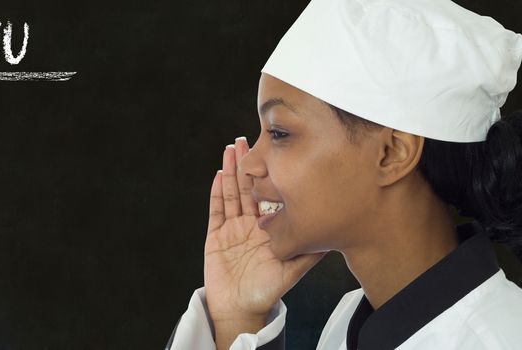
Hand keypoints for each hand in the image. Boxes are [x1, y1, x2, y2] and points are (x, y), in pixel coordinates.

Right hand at [204, 137, 325, 346]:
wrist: (242, 308)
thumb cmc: (268, 290)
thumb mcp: (294, 267)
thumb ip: (311, 250)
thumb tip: (335, 232)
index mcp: (268, 227)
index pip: (268, 194)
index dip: (269, 173)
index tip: (274, 151)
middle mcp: (250, 223)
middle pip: (247, 187)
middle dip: (247, 163)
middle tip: (247, 138)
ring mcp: (232, 227)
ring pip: (231, 192)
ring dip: (231, 170)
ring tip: (232, 148)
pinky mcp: (215, 235)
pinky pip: (216, 209)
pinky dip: (217, 192)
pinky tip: (219, 174)